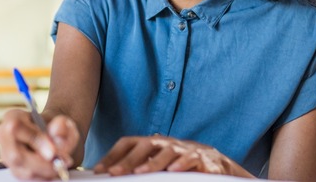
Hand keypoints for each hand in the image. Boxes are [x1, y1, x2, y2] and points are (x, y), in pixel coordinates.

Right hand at [0, 109, 77, 179]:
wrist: (55, 138)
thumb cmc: (56, 128)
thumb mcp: (63, 123)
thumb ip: (62, 126)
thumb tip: (57, 133)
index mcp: (13, 117)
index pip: (16, 128)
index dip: (34, 141)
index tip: (53, 152)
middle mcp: (4, 136)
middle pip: (15, 155)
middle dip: (41, 163)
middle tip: (61, 163)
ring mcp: (6, 155)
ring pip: (21, 170)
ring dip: (44, 171)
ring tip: (60, 164)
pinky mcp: (13, 169)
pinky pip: (26, 178)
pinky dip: (42, 176)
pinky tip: (52, 169)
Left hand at [93, 136, 252, 177]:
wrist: (217, 163)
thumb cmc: (180, 163)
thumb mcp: (157, 163)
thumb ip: (139, 165)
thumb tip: (109, 173)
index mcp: (153, 143)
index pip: (129, 142)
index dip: (113, 154)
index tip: (98, 170)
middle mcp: (167, 143)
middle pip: (145, 145)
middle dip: (128, 159)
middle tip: (114, 173)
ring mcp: (185, 149)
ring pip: (167, 151)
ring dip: (153, 162)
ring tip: (140, 171)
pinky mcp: (203, 159)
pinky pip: (192, 159)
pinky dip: (183, 164)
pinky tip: (174, 170)